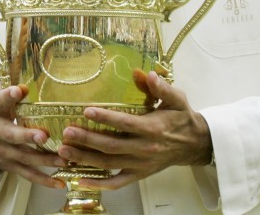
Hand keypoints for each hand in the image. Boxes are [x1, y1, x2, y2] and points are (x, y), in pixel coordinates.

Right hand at [0, 85, 65, 189]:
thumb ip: (9, 91)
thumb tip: (29, 78)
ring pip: (24, 157)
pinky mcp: (11, 166)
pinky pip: (28, 175)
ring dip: (44, 159)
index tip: (19, 90)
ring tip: (64, 159)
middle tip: (44, 135)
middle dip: (28, 136)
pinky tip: (60, 183)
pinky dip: (44, 180)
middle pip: (12, 135)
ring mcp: (4, 152)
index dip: (8, 96)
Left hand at [59, 71, 212, 189]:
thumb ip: (162, 87)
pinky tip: (80, 180)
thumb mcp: (177, 99)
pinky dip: (99, 184)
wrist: (195, 144)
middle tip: (67, 132)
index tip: (87, 111)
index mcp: (153, 128)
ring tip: (64, 152)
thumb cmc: (182, 118)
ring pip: (109, 164)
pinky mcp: (139, 174)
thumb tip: (148, 74)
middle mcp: (145, 148)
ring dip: (85, 159)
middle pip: (112, 146)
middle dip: (87, 139)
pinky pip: (117, 182)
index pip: (126, 123)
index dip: (106, 118)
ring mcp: (141, 164)